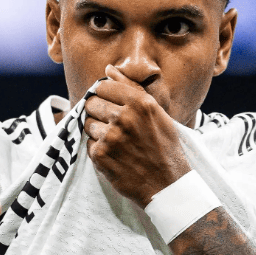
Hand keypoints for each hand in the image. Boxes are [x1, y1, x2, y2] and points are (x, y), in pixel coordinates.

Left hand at [84, 65, 190, 206]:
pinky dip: (98, 149)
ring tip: (116, 142)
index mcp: (140, 103)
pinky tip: (115, 155)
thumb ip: (131, 88)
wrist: (167, 185)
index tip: (110, 104)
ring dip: (97, 132)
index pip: (103, 86)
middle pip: (91, 103)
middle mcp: (124, 117)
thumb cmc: (165, 147)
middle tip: (113, 125)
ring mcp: (111, 137)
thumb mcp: (156, 112)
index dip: (104, 95)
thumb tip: (109, 69)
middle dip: (99, 112)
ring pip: (87, 123)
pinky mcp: (101, 155)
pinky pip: (88, 143)